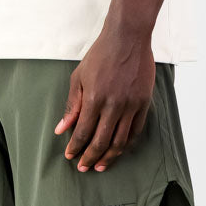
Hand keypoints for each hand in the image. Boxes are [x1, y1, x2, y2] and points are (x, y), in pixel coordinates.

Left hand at [54, 30, 154, 172]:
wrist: (127, 38)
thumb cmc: (100, 55)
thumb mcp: (78, 77)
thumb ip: (72, 106)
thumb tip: (61, 129)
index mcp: (94, 99)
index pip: (83, 132)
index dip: (75, 148)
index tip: (70, 156)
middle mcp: (113, 105)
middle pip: (101, 141)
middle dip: (90, 158)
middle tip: (84, 168)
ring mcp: (131, 105)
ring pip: (120, 141)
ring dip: (109, 156)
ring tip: (101, 166)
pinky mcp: (144, 103)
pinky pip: (136, 131)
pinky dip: (127, 144)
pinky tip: (119, 150)